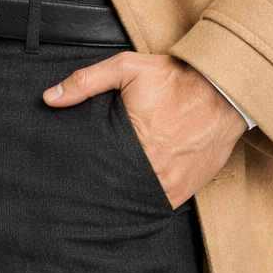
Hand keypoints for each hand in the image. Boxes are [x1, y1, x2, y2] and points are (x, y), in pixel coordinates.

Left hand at [44, 53, 246, 207]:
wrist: (223, 91)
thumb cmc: (175, 79)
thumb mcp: (127, 68)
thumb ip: (86, 82)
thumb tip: (50, 98)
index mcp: (135, 144)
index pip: (97, 169)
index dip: (82, 171)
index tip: (71, 171)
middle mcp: (153, 171)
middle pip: (114, 188)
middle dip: (99, 186)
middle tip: (83, 183)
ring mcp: (170, 186)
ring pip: (134, 200)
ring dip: (121, 196)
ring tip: (105, 188)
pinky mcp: (185, 192)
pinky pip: (157, 205)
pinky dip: (144, 199)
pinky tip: (131, 192)